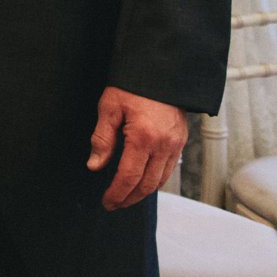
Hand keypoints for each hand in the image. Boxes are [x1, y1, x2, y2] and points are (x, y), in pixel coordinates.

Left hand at [86, 85, 186, 209]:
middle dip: (129, 198)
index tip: (107, 202)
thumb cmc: (133, 86)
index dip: (117, 193)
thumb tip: (95, 165)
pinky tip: (142, 181)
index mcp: (143, 138)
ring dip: (143, 192)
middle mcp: (163, 146)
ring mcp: (175, 145)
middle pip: (147, 185)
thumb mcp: (110, 107)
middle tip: (114, 204)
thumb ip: (102, 138)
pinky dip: (155, 180)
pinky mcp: (180, 142)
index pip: (129, 176)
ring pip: (160, 180)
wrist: (161, 72)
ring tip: (126, 196)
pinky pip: (169, 170)